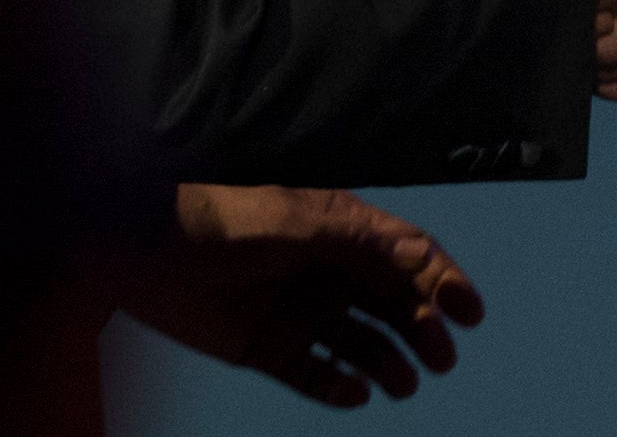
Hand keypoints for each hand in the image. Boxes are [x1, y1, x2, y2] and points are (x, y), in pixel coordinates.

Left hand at [122, 183, 482, 407]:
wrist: (147, 256)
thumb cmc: (225, 224)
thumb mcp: (296, 224)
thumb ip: (358, 242)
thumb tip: (421, 255)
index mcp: (342, 231)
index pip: (407, 256)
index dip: (443, 281)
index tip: (469, 312)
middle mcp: (329, 271)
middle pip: (392, 304)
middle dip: (423, 328)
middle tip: (441, 357)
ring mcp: (302, 310)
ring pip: (361, 342)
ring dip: (389, 362)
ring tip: (405, 384)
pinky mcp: (271, 346)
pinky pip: (316, 373)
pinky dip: (339, 385)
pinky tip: (356, 392)